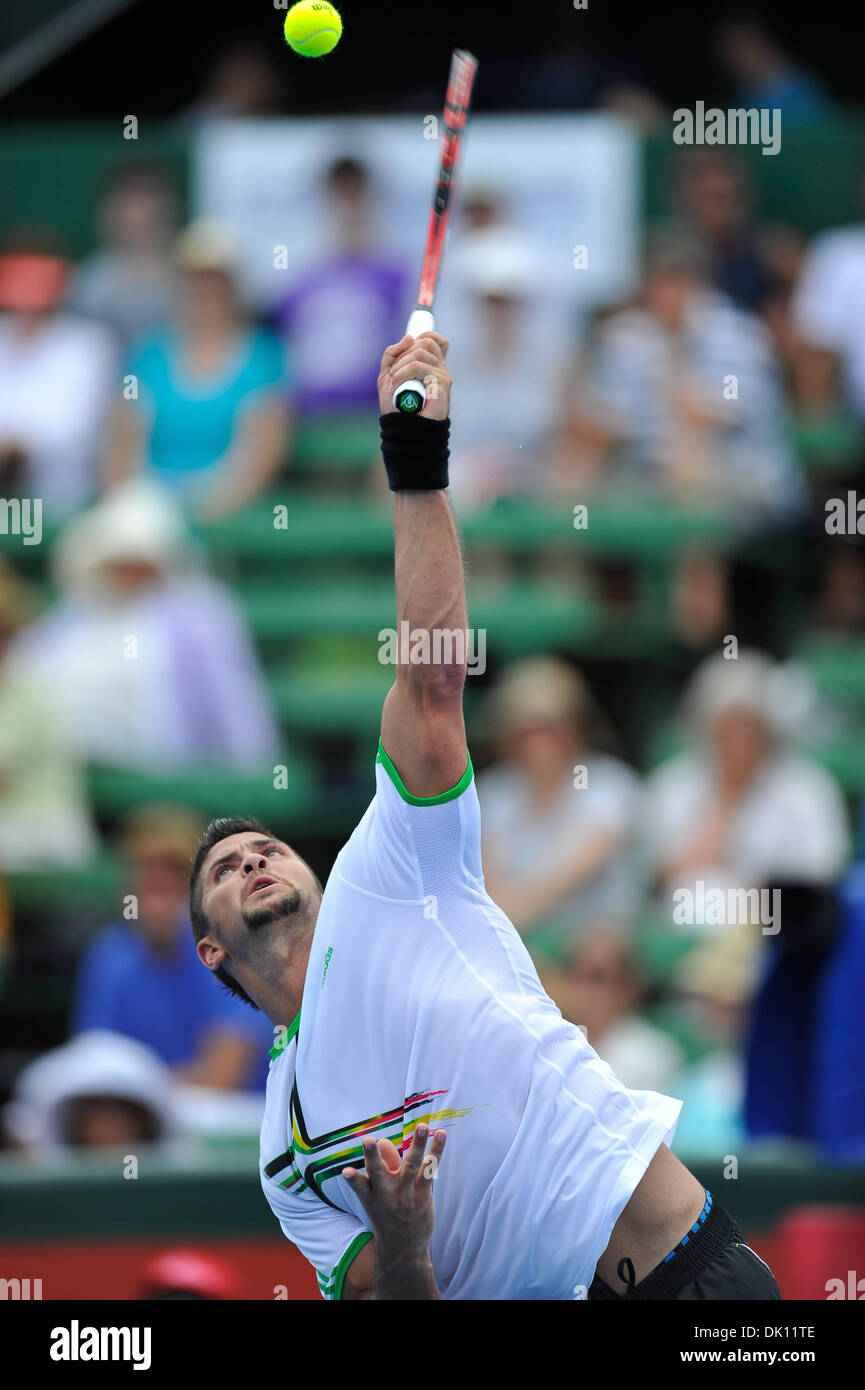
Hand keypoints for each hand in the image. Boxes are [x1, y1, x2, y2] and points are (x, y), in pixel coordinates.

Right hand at [342, 1122, 446, 1257]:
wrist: (404, 1247)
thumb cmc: (388, 1214)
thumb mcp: (377, 1195)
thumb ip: (383, 1167)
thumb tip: (383, 1141)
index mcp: (370, 1195)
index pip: (359, 1185)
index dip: (352, 1179)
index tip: (346, 1172)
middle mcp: (386, 1194)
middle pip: (379, 1172)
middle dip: (373, 1156)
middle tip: (368, 1140)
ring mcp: (405, 1194)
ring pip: (411, 1165)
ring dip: (416, 1144)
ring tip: (421, 1125)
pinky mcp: (423, 1194)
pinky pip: (430, 1169)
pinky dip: (436, 1151)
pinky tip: (441, 1134)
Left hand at [377, 332, 450, 418]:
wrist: (403, 429)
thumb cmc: (397, 406)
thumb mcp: (388, 375)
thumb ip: (392, 355)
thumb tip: (409, 337)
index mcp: (430, 366)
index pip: (435, 340)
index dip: (422, 337)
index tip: (407, 349)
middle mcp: (440, 369)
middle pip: (425, 342)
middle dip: (403, 354)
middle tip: (393, 373)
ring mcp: (442, 376)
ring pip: (420, 352)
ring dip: (400, 365)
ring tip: (393, 382)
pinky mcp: (442, 384)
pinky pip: (420, 367)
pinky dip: (402, 373)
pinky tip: (396, 386)